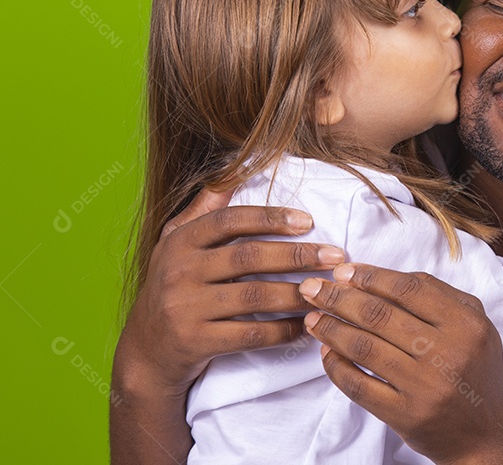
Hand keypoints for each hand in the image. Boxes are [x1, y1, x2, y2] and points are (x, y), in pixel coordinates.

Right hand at [115, 188, 342, 397]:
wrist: (145, 352)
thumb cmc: (171, 290)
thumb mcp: (175, 246)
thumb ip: (204, 210)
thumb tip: (233, 171)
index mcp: (180, 241)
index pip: (230, 220)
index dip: (271, 217)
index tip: (309, 221)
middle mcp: (179, 271)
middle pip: (249, 257)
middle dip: (298, 255)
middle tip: (336, 256)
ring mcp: (184, 308)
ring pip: (254, 297)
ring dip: (297, 294)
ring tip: (327, 291)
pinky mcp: (194, 342)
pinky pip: (250, 334)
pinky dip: (282, 330)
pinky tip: (304, 326)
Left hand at [300, 263, 502, 464]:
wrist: (487, 433)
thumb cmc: (475, 371)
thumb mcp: (475, 325)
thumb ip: (439, 295)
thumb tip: (382, 276)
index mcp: (466, 323)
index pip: (409, 289)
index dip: (370, 277)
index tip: (343, 271)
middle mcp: (447, 352)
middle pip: (380, 315)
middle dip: (339, 297)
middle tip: (312, 288)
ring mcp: (424, 386)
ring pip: (364, 347)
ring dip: (331, 328)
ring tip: (313, 317)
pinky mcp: (405, 415)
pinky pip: (358, 385)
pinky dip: (336, 367)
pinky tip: (326, 353)